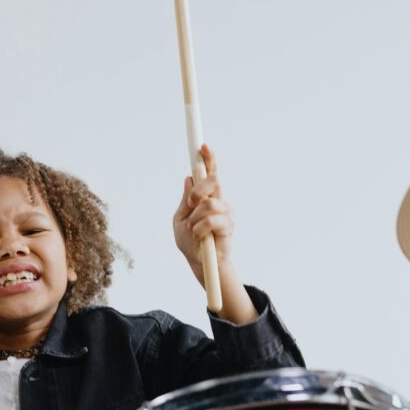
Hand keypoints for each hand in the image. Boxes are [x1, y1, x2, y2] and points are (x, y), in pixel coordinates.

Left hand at [172, 144, 233, 284]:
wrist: (199, 263)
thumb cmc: (190, 241)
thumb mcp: (180, 218)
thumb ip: (185, 200)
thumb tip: (189, 179)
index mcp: (207, 197)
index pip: (210, 174)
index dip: (208, 159)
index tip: (203, 146)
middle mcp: (220, 201)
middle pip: (213, 181)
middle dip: (198, 191)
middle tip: (190, 204)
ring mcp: (226, 213)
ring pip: (209, 203)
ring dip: (195, 217)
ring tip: (194, 229)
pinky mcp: (229, 226)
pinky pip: (210, 221)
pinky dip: (199, 229)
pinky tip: (199, 236)